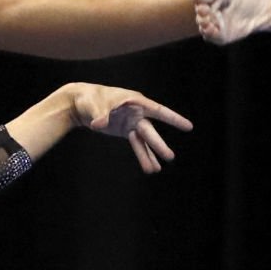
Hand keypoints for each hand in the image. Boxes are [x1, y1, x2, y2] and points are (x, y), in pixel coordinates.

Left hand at [65, 84, 192, 173]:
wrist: (81, 103)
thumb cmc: (91, 99)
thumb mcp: (96, 105)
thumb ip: (101, 115)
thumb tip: (99, 124)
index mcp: (135, 102)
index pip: (158, 111)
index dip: (173, 119)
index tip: (188, 127)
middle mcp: (137, 112)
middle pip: (150, 131)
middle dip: (159, 145)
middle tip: (170, 157)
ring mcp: (132, 122)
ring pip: (144, 141)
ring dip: (150, 155)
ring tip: (156, 170)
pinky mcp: (125, 131)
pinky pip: (137, 144)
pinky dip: (143, 155)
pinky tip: (150, 167)